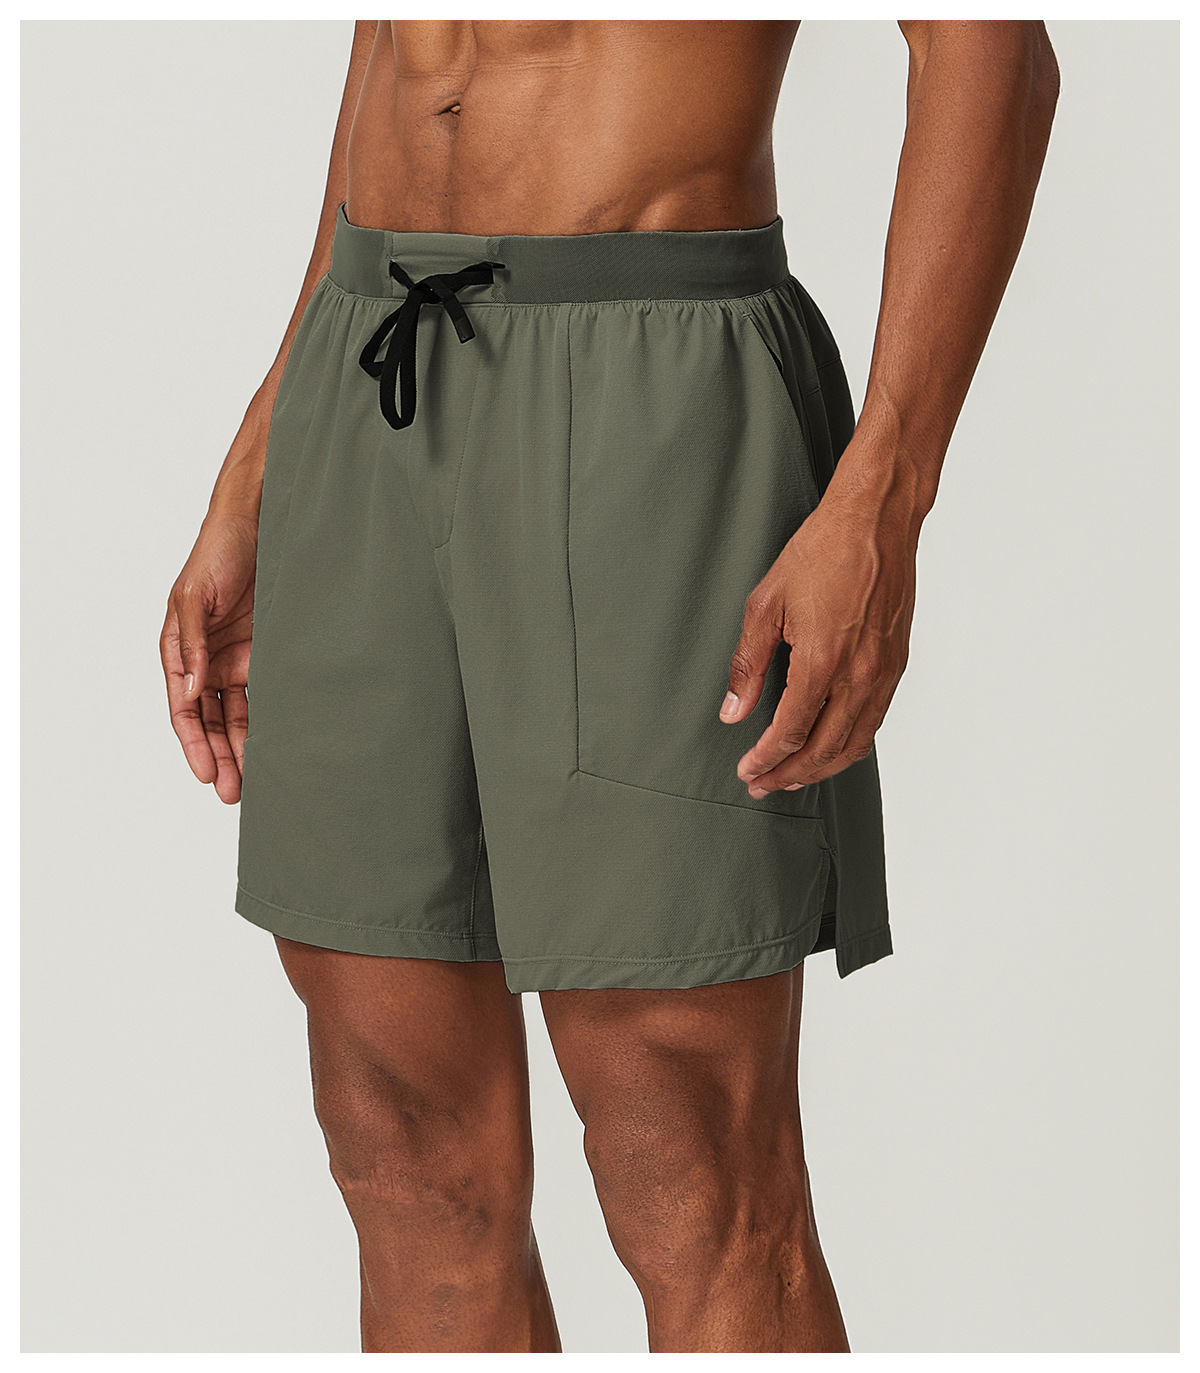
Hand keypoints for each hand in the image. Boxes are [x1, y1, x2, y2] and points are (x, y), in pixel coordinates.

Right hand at [160, 512, 257, 804]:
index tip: (208, 773)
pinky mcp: (266, 653)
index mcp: (180, 651)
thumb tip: (191, 691)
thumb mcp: (194, 597)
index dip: (195, 743)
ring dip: (245, 746)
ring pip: (240, 714)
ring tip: (257, 779)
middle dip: (221, 757)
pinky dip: (271, 719)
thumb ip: (191, 645)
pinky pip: (267, 693)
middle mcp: (207, 661)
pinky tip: (280, 742)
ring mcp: (237, 658)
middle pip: (213, 722)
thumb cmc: (216, 553)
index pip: (185, 710)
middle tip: (234, 792)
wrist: (257, 526)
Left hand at [719, 481, 916, 796]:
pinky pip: (874, 721)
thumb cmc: (823, 551)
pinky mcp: (897, 664)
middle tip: (762, 784)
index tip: (747, 769)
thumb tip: (733, 709)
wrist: (877, 519)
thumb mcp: (766, 604)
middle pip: (824, 749)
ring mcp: (884, 672)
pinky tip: (830, 746)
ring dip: (821, 767)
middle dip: (790, 774)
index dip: (766, 759)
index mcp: (822, 661)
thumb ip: (748, 664)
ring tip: (792, 776)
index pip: (791, 733)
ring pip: (855, 743)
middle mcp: (859, 675)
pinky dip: (849, 745)